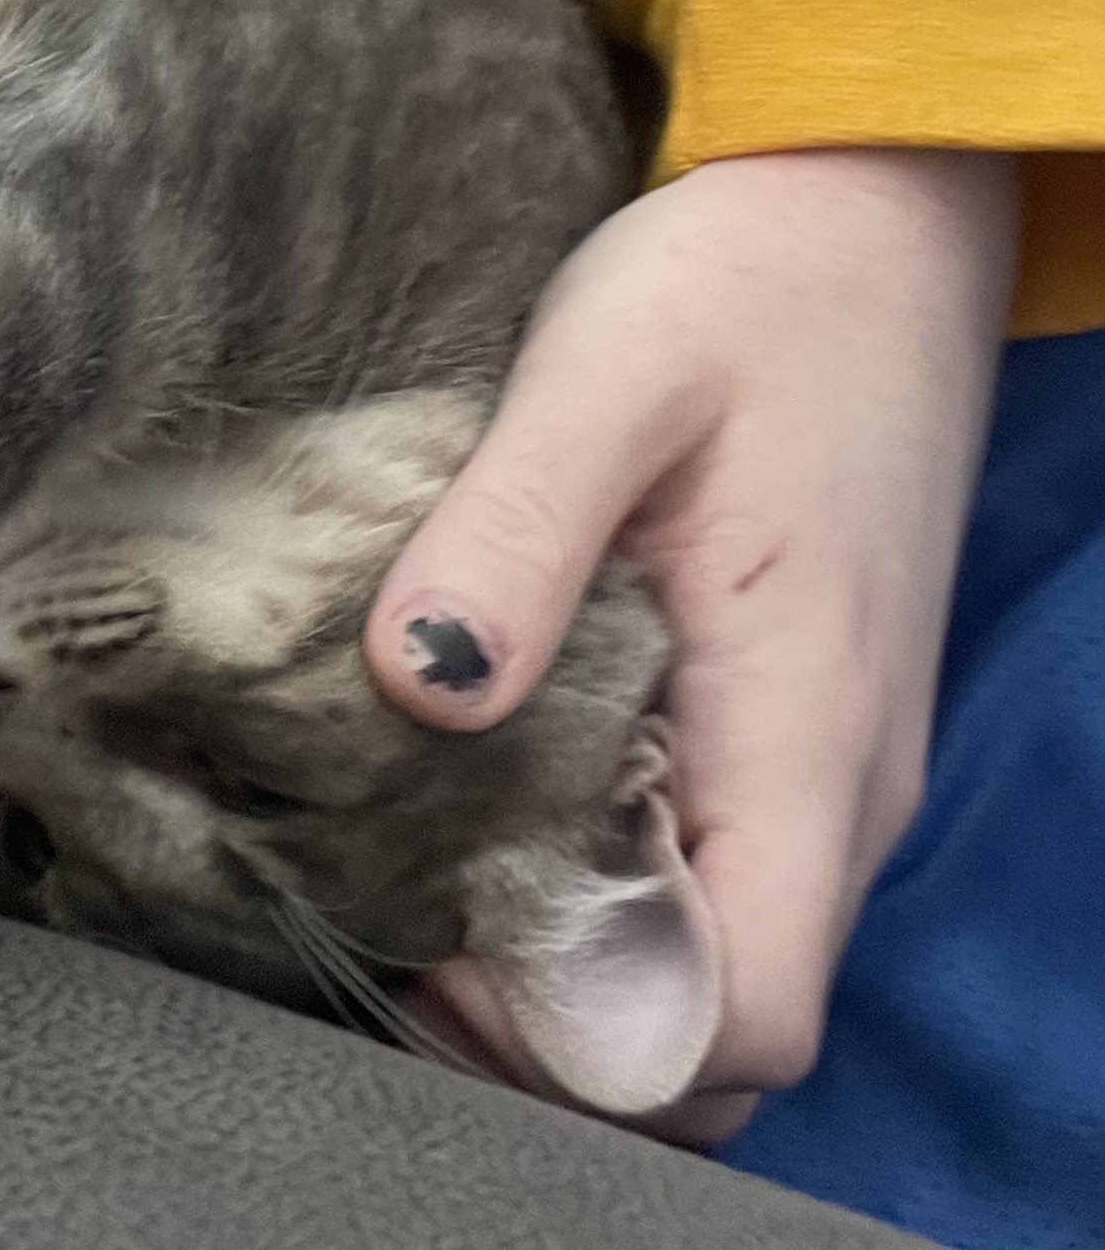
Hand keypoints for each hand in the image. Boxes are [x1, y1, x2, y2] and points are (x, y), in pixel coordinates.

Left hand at [363, 147, 1019, 1141]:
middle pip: (714, 1031)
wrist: (867, 211)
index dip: (584, 1038)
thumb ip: (516, 536)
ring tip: (408, 859)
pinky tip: (476, 789)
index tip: (439, 951)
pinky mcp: (783, 724)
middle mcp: (837, 791)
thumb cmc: (753, 281)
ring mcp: (819, 765)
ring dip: (559, 951)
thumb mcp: (611, 373)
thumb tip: (416, 688)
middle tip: (383, 917)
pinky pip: (699, 866)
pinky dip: (589, 872)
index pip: (742, 1022)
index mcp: (808, 734)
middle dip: (548, 1026)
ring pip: (702, 954)